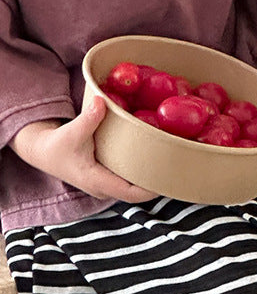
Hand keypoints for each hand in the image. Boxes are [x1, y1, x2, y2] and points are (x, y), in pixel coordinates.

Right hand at [9, 97, 157, 201]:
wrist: (44, 153)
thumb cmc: (57, 145)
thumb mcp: (72, 131)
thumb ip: (88, 118)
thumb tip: (101, 100)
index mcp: (98, 182)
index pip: (132, 194)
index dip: (151, 189)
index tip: (168, 178)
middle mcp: (106, 190)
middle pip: (138, 193)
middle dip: (156, 183)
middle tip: (175, 168)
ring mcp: (107, 187)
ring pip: (134, 188)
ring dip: (150, 178)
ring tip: (169, 165)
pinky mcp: (108, 181)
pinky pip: (129, 181)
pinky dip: (141, 173)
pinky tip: (153, 161)